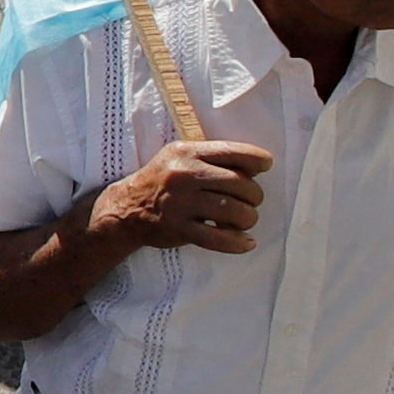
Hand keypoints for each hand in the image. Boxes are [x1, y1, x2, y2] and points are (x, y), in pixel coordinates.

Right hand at [96, 138, 269, 261]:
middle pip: (239, 185)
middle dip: (254, 196)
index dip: (257, 159)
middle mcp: (184, 175)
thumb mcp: (180, 156)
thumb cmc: (163, 180)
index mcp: (187, 152)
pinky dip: (237, 243)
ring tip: (244, 220)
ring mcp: (180, 203)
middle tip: (251, 201)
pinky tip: (245, 243)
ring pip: (234, 212)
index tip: (265, 166)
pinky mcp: (178, 228)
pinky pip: (218, 238)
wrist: (127, 208)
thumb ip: (213, 158)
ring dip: (247, 219)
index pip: (233, 151)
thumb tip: (257, 166)